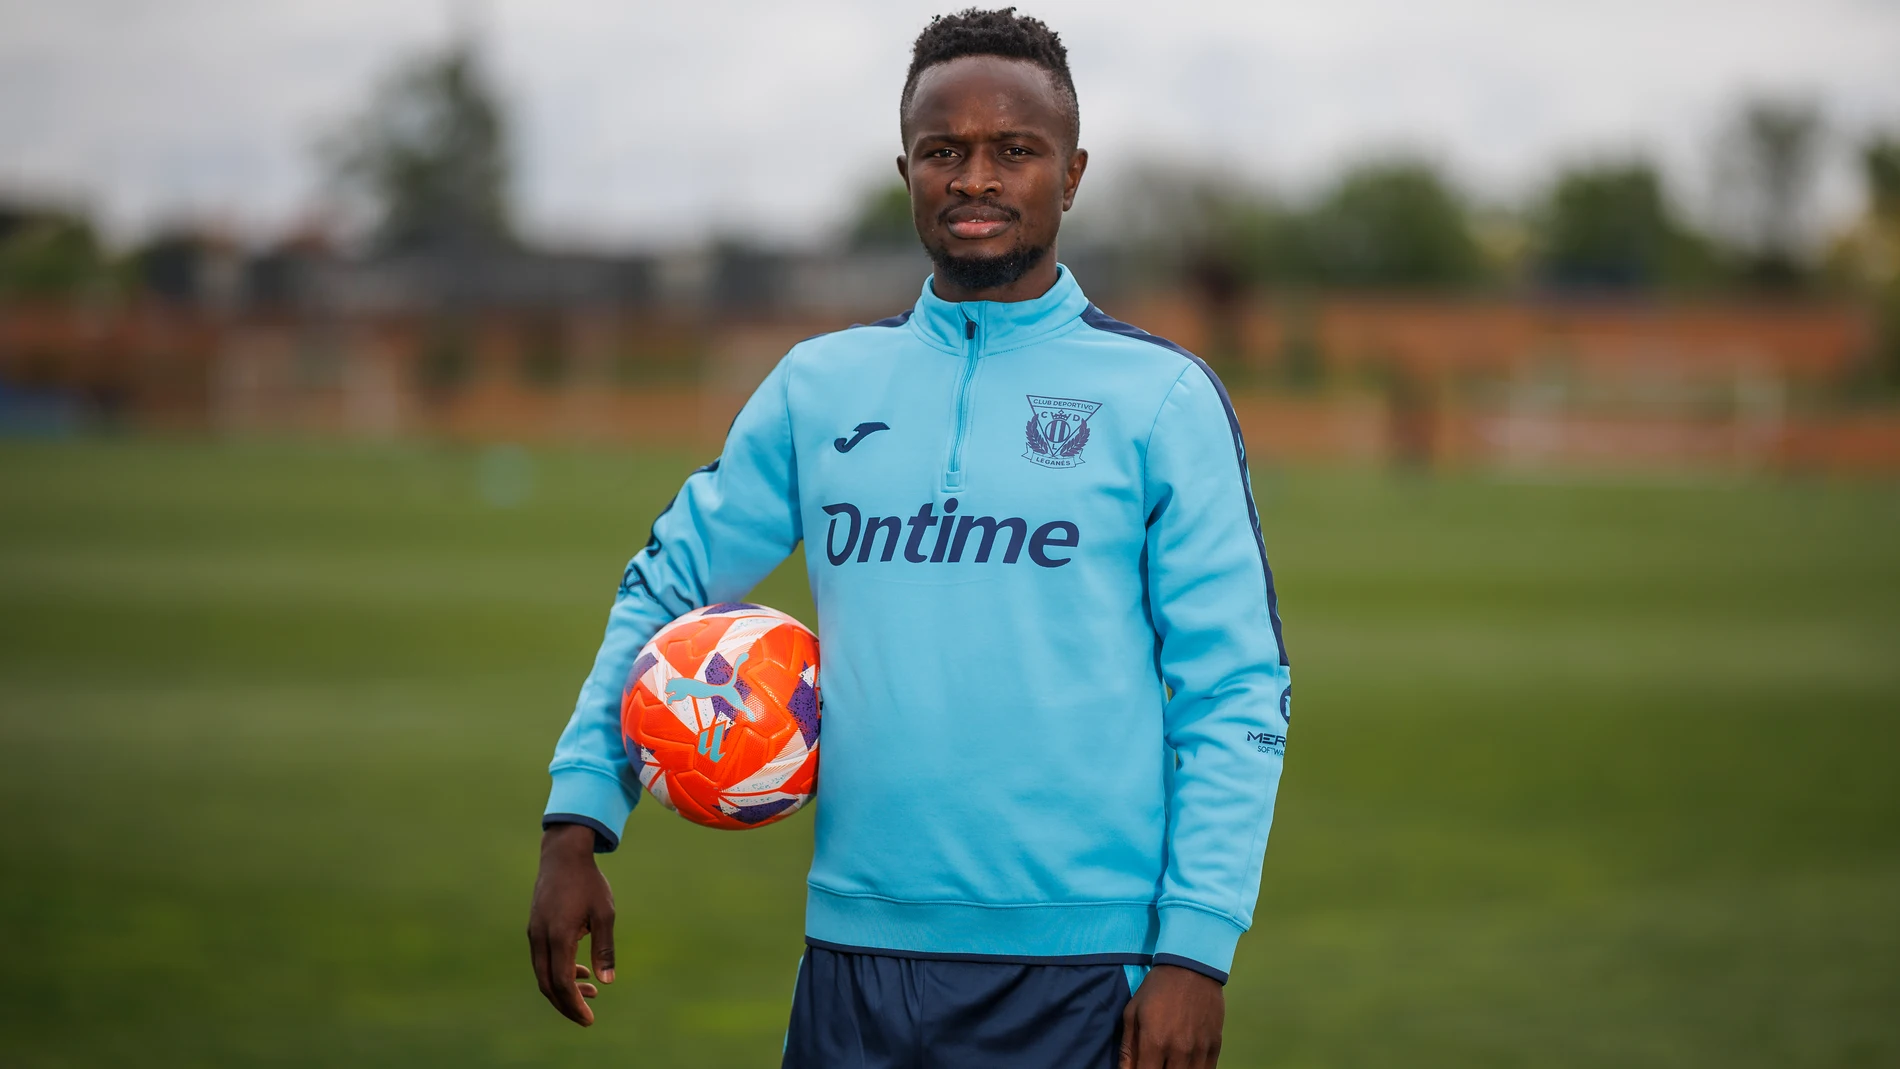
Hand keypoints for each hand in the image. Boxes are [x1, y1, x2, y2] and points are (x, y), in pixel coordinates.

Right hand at [527, 823, 616, 1025]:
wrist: (563, 855)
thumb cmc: (588, 882)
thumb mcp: (604, 914)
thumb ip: (604, 948)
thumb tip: (606, 981)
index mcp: (559, 936)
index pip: (562, 983)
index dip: (574, 1005)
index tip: (589, 1019)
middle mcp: (541, 938)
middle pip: (548, 985)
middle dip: (567, 1005)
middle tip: (587, 1017)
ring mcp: (534, 933)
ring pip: (543, 974)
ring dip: (564, 989)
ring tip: (591, 993)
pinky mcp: (535, 928)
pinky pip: (543, 959)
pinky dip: (559, 972)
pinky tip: (580, 972)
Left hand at [1120, 964, 1223, 1067]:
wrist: (1191, 968)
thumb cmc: (1156, 989)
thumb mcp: (1132, 1013)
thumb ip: (1128, 1049)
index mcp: (1154, 1042)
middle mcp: (1179, 1050)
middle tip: (1154, 1063)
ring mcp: (1200, 1049)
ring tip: (1169, 1063)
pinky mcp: (1215, 1046)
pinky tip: (1186, 1064)